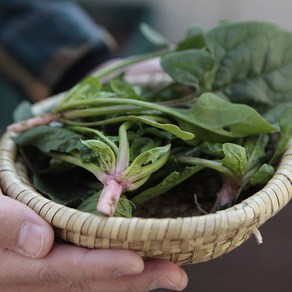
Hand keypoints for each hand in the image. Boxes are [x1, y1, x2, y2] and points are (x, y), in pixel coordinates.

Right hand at [0, 191, 187, 290]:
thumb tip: (40, 242)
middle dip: (134, 281)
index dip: (100, 268)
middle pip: (88, 281)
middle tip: (175, 277)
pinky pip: (86, 265)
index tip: (137, 263)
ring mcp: (48, 266)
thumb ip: (4, 223)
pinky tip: (138, 259)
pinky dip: (113, 264)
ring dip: (132, 276)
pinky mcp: (55, 255)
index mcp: (16, 267)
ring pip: (92, 277)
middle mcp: (37, 273)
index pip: (64, 269)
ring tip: (168, 271)